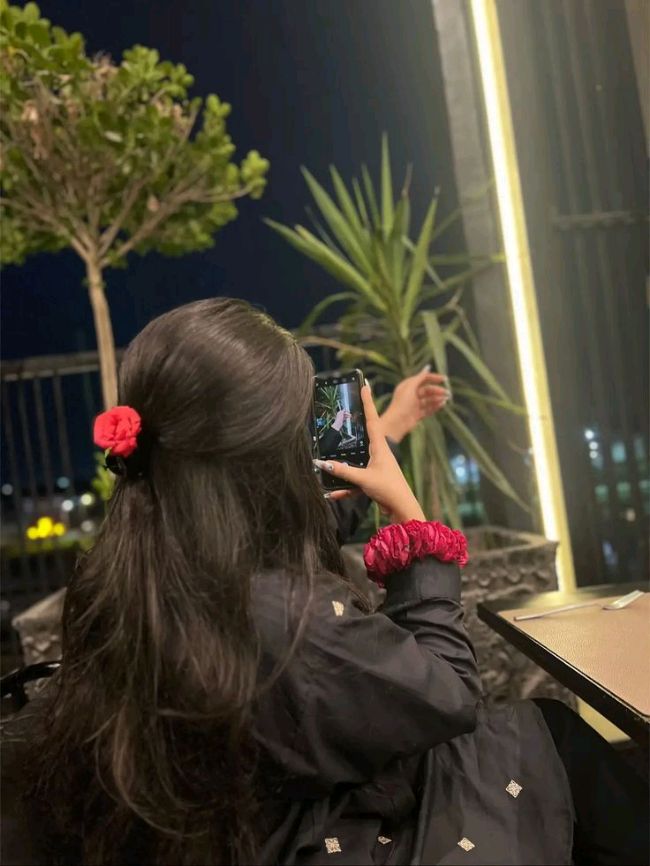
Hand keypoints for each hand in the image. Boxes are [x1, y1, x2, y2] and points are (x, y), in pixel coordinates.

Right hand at [315, 383, 424, 522]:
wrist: (402, 508)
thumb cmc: (388, 488)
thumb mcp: (364, 478)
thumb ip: (343, 471)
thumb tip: (322, 464)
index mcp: (379, 447)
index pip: (372, 419)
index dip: (368, 402)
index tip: (365, 385)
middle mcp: (378, 453)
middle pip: (362, 435)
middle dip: (352, 426)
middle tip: (342, 412)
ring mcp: (375, 466)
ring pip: (355, 460)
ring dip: (343, 466)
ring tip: (328, 464)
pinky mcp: (373, 479)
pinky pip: (355, 479)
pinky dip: (345, 487)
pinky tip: (333, 494)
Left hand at [379, 366, 449, 442]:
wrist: (397, 422)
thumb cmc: (402, 403)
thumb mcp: (410, 387)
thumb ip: (420, 377)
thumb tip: (428, 367)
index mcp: (408, 386)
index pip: (423, 379)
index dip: (434, 378)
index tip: (445, 379)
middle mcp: (411, 394)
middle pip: (427, 390)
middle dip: (437, 390)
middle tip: (447, 393)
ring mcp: (414, 405)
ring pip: (429, 400)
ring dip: (437, 399)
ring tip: (445, 400)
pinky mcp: (417, 414)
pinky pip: (428, 409)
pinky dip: (435, 407)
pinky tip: (442, 405)